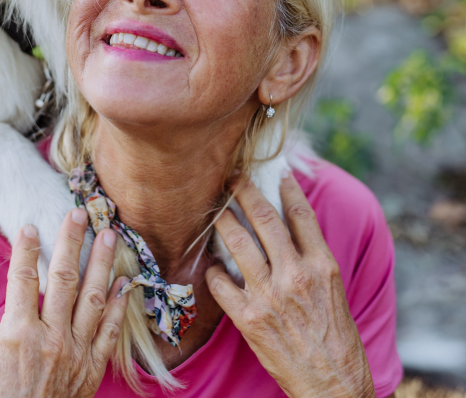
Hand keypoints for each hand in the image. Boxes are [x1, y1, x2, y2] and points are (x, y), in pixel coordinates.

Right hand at [0, 208, 128, 397]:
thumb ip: (10, 327)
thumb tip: (24, 302)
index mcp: (19, 334)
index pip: (23, 279)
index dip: (26, 250)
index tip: (31, 226)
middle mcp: (51, 338)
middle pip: (63, 277)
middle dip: (70, 241)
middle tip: (78, 213)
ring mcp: (75, 352)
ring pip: (92, 297)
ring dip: (101, 263)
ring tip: (109, 234)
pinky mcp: (92, 368)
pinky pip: (109, 331)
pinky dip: (117, 305)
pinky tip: (124, 283)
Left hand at [205, 173, 375, 397]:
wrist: (334, 386)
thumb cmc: (336, 339)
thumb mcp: (334, 290)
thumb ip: (312, 258)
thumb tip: (292, 226)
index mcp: (321, 265)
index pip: (301, 214)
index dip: (287, 187)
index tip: (277, 172)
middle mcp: (295, 275)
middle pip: (264, 218)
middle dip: (245, 191)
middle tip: (232, 177)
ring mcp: (270, 296)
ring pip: (237, 243)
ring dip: (223, 221)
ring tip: (216, 210)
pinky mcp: (249, 319)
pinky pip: (221, 284)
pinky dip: (213, 271)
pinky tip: (212, 265)